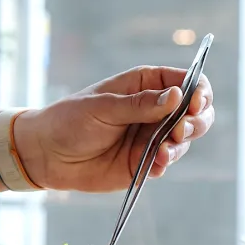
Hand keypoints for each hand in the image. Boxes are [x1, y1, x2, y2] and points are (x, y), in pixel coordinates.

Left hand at [12, 65, 215, 191]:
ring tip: (164, 149)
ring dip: (181, 143)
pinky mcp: (145, 161)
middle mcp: (153, 109)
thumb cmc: (69, 120)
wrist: (46, 153)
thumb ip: (139, 104)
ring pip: (185, 138)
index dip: (199, 91)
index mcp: (145, 85)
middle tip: (180, 130)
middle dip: (197, 120)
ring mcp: (151, 136)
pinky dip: (167, 162)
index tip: (195, 102)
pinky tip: (156, 163)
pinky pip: (167, 161)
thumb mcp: (102, 107)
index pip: (186, 81)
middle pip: (196, 111)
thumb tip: (177, 95)